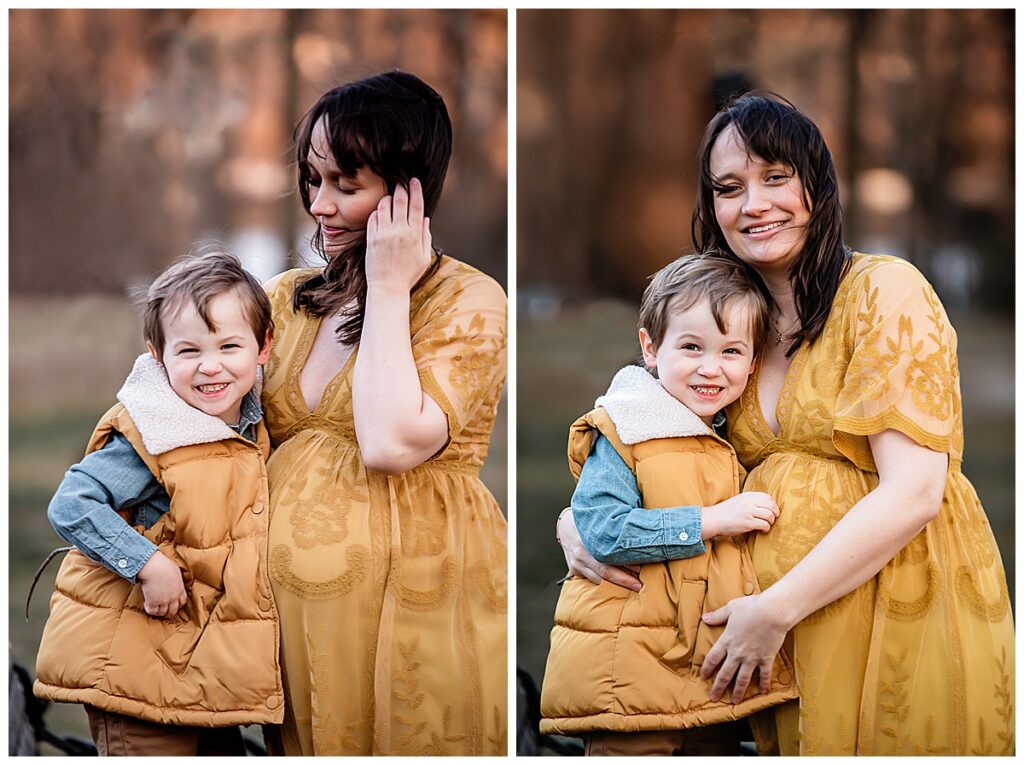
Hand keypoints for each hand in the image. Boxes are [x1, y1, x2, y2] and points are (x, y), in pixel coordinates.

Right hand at [138, 551, 186, 617]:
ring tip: (153, 607)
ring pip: (162, 613)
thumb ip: (176, 579)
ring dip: (157, 611)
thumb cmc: (164, 565)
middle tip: (162, 611)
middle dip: (168, 612)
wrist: (155, 568)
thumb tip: (173, 578)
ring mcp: (163, 601)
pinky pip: (152, 611)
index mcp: (180, 589)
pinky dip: (149, 609)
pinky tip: (146, 603)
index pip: (182, 602)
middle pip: (172, 611)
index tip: (173, 604)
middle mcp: (173, 597)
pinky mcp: (153, 602)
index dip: (178, 605)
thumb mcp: (175, 572)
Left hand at [365, 178, 432, 292]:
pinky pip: (373, 217)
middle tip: (401, 181)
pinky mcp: (371, 238)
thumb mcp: (424, 257)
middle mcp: (399, 231)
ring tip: (390, 198)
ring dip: (387, 198)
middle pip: (400, 200)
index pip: (416, 206)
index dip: (416, 190)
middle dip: (401, 187)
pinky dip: (377, 211)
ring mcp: (383, 234)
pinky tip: (380, 213)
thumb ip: (425, 236)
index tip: (414, 181)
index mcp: (414, 235)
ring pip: (384, 205)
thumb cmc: (408, 275)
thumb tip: (425, 219)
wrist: (388, 288)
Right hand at [556, 508, 641, 590]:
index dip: (624, 570)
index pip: (607, 564)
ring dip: (615, 582)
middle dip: (623, 581)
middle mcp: (580, 556)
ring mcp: (576, 564)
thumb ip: (613, 535)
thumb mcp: (598, 525)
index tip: (639, 574)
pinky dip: (604, 580)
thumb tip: (634, 546)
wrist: (565, 525)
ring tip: (631, 582)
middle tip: (639, 586)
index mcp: (586, 544)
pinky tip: (615, 581)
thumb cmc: (585, 523)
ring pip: (598, 579)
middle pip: (605, 574)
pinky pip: (591, 579)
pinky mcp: (574, 570)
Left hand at [699, 593, 787, 702]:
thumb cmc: (751, 607)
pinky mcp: (766, 658)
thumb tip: (703, 618)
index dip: (707, 668)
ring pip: (742, 679)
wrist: (772, 612)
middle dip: (719, 687)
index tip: (703, 677)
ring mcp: (752, 658)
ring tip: (734, 702)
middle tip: (714, 697)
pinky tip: (762, 692)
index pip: (712, 658)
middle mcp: (737, 653)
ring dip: (738, 691)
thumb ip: (717, 616)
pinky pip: (764, 675)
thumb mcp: (731, 608)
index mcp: (727, 640)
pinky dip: (763, 684)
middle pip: (725, 674)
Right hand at [702, 492, 778, 538]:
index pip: (767, 497)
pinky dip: (766, 528)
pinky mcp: (748, 522)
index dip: (773, 505)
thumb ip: (751, 501)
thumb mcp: (739, 501)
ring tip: (766, 525)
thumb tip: (766, 506)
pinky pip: (764, 524)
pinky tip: (762, 530)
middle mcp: (749, 502)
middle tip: (773, 519)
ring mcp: (749, 512)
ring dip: (771, 521)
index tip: (772, 511)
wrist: (714, 519)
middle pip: (771, 505)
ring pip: (770, 515)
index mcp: (748, 495)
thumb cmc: (726, 512)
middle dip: (775, 513)